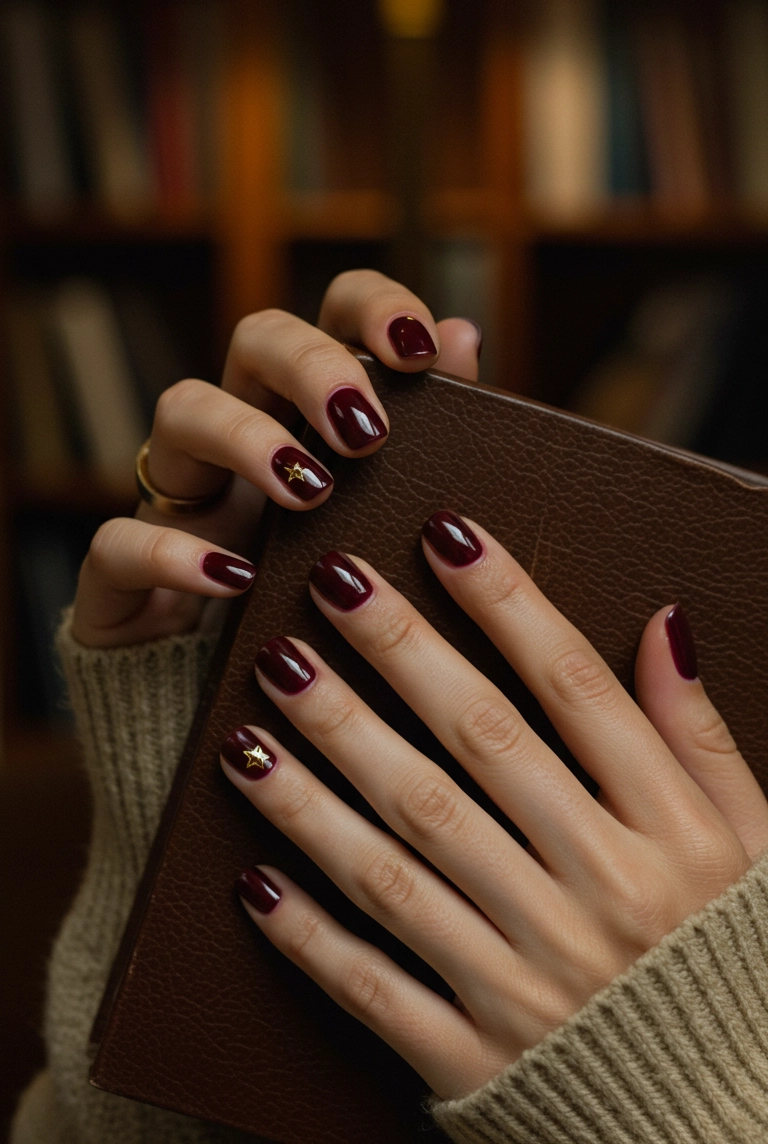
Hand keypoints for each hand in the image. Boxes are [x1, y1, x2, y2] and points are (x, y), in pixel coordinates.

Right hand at [70, 273, 480, 646]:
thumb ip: (426, 435)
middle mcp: (242, 434)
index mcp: (314, 415)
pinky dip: (176, 554)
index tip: (419, 348)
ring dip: (246, 437)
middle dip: (314, 366)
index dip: (373, 307)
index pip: (333, 313)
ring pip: (181, 410)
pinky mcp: (123, 574)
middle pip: (257, 337)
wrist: (247, 723)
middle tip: (366, 431)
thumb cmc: (328, 613)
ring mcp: (179, 496)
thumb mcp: (384, 528)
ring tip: (309, 491)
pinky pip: (121, 541)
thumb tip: (460, 333)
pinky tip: (237, 578)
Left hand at [220, 514, 767, 1100]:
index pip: (576, 690)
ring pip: (405, 857)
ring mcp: (530, 980)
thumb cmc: (729, 961)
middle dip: (396, 657)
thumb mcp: (750, 845)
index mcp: (669, 836)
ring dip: (325, 775)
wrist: (722, 1123)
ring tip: (264, 698)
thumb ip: (700, 735)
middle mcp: (597, 896)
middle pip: (477, 750)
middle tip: (328, 584)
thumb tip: (664, 620)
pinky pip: (376, 986)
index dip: (507, 601)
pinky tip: (250, 869)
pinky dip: (310, 932)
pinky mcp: (475, 1057)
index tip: (443, 532)